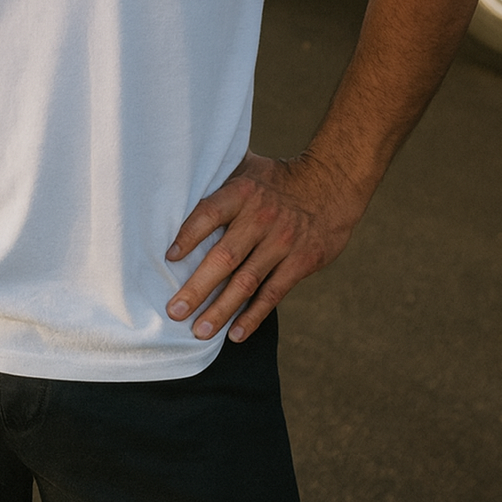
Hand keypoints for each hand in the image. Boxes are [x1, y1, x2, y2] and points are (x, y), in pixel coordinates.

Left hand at [165, 151, 364, 342]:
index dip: (189, 235)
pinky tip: (235, 334)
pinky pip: (273, 293)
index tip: (169, 258)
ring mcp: (282, 242)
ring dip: (221, 309)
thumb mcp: (247, 166)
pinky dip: (253, 316)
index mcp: (242, 192)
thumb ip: (217, 175)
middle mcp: (260, 218)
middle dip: (197, 288)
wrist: (331, 184)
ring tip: (199, 331)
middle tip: (174, 312)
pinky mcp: (301, 262)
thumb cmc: (276, 179)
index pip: (209, 214)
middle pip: (224, 257)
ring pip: (246, 282)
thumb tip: (176, 177)